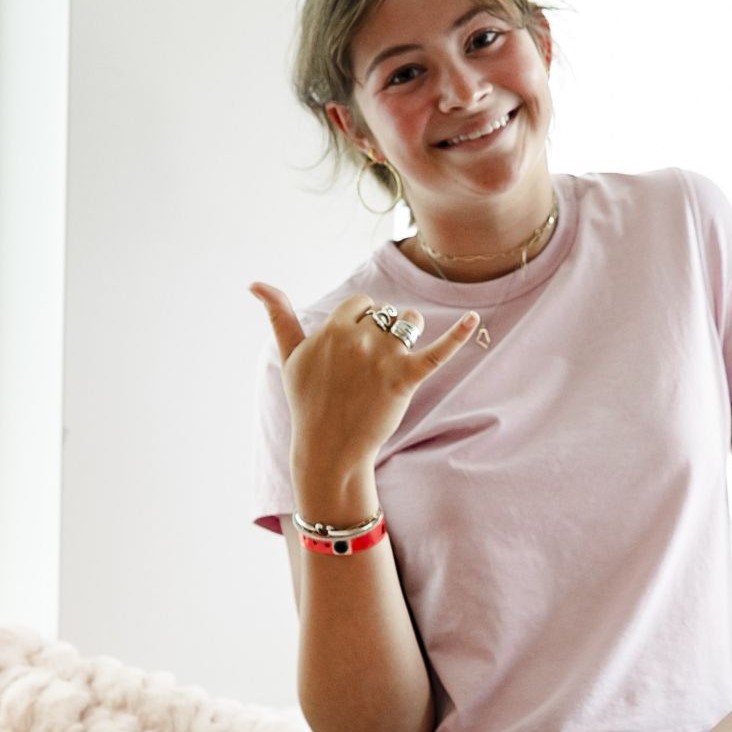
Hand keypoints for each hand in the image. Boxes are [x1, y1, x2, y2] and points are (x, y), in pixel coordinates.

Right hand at [250, 284, 481, 490]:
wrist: (329, 448)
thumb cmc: (308, 402)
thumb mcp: (290, 357)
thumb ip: (279, 316)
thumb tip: (254, 283)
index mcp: (332, 329)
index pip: (359, 304)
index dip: (360, 322)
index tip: (353, 349)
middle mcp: (358, 338)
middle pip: (385, 313)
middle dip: (383, 330)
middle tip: (371, 366)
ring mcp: (382, 358)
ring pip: (409, 323)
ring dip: (408, 334)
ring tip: (395, 361)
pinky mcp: (405, 378)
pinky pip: (438, 351)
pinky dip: (459, 334)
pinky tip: (476, 319)